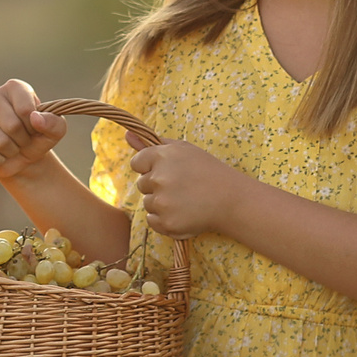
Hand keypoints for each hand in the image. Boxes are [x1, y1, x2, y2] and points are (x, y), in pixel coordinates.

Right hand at [0, 79, 67, 182]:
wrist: (22, 158)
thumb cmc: (38, 137)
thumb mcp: (56, 131)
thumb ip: (54, 122)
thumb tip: (36, 118)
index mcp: (14, 88)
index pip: (25, 110)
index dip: (34, 126)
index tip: (34, 128)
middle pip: (12, 126)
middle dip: (23, 140)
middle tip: (23, 140)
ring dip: (11, 151)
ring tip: (12, 147)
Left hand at [129, 141, 244, 239]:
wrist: (231, 199)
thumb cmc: (206, 170)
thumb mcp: (183, 150)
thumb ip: (151, 143)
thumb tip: (126, 133)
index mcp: (162, 156)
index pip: (137, 163)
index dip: (150, 168)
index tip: (168, 172)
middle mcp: (159, 178)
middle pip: (142, 184)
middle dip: (157, 186)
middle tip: (182, 187)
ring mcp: (162, 202)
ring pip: (147, 203)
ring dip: (161, 203)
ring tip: (185, 200)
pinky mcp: (167, 222)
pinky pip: (152, 221)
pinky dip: (164, 220)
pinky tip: (183, 213)